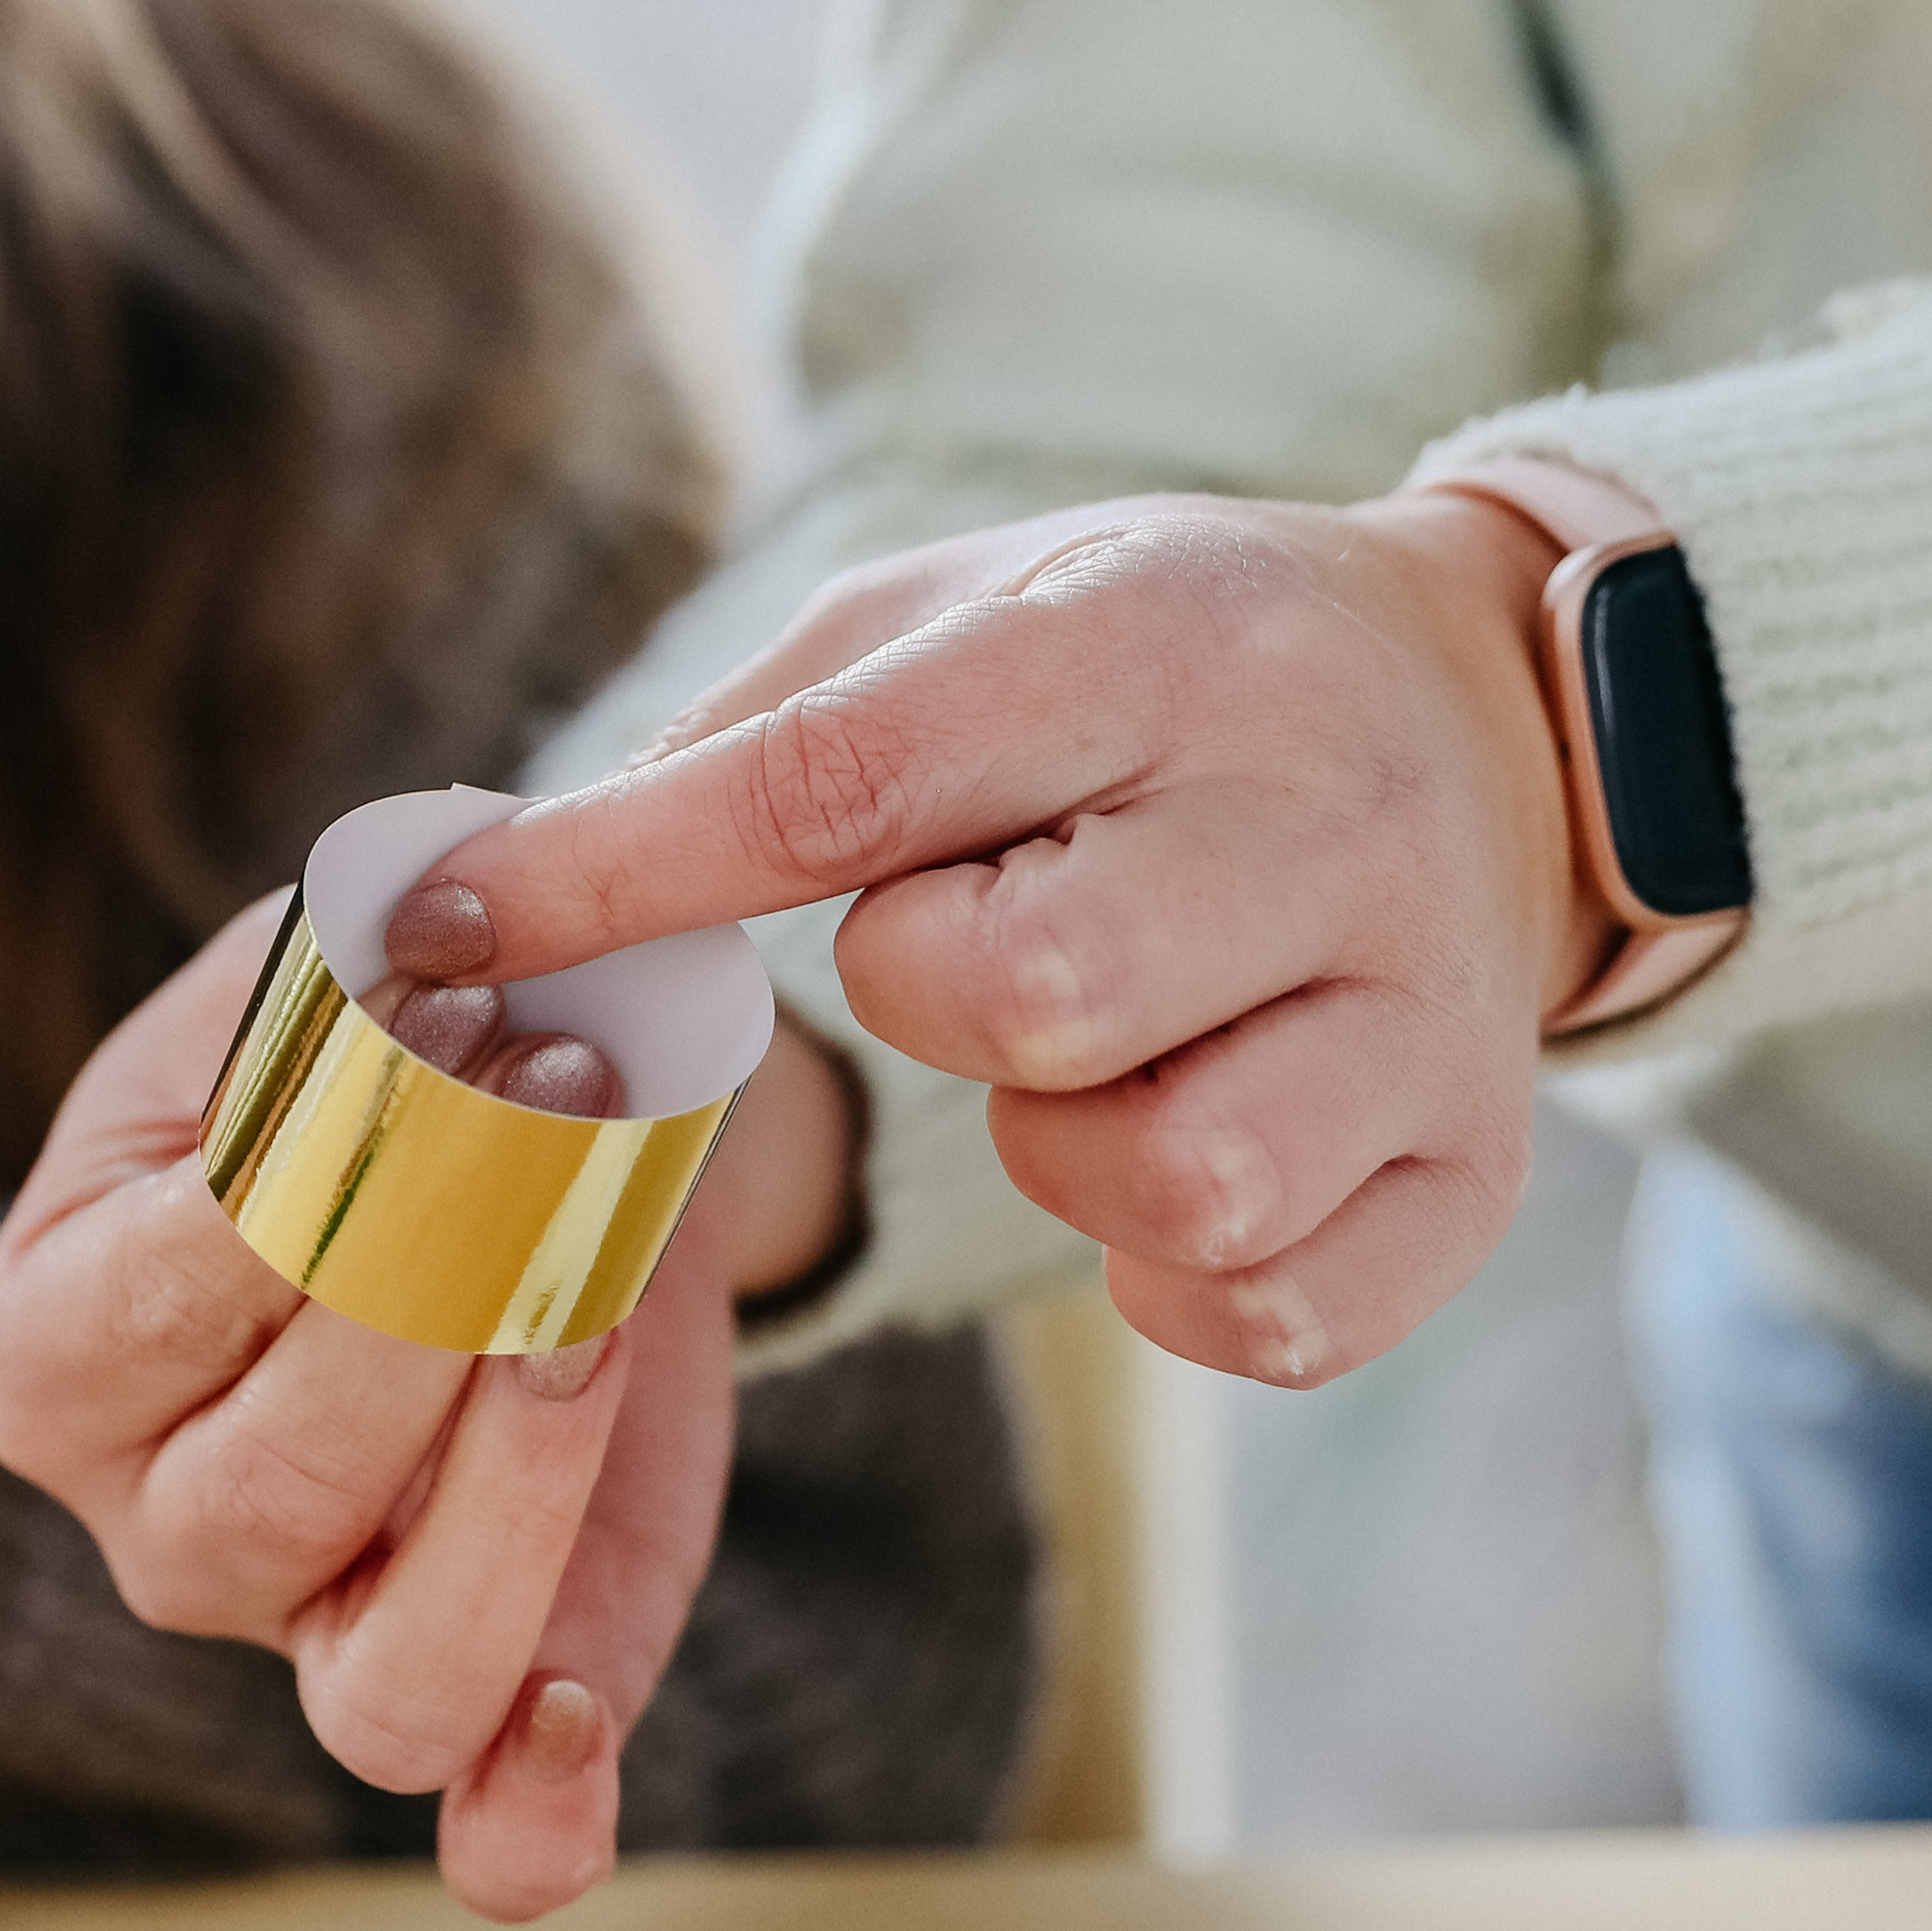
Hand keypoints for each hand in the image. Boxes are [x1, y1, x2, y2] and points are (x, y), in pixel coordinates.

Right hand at [0, 889, 855, 1920]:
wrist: (549, 1121)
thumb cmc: (398, 1048)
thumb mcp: (330, 984)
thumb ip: (342, 992)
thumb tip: (419, 964)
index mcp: (55, 1345)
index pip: (155, 1305)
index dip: (314, 1181)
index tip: (454, 1042)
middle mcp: (156, 1522)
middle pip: (271, 1497)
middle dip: (434, 1321)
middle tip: (559, 1149)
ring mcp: (308, 1634)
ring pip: (387, 1682)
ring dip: (514, 1511)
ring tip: (594, 1320)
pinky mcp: (481, 1689)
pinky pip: (483, 1831)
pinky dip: (531, 1817)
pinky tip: (580, 1722)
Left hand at [380, 492, 1579, 1388]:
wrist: (1495, 709)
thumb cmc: (1148, 667)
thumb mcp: (964, 614)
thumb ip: (744, 739)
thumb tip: (483, 898)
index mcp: (1159, 640)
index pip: (848, 778)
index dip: (618, 873)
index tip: (436, 934)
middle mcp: (1327, 816)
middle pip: (1031, 996)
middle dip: (928, 994)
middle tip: (966, 936)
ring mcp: (1428, 1009)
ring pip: (1171, 1179)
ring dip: (1057, 1150)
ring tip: (1090, 1048)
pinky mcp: (1474, 1173)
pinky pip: (1263, 1316)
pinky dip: (1170, 1277)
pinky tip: (1171, 1148)